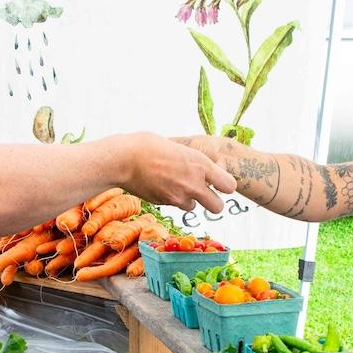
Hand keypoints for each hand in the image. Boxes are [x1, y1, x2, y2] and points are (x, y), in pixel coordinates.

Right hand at [120, 133, 236, 212]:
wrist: (123, 159)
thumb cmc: (148, 145)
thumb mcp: (178, 146)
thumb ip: (193, 160)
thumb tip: (201, 164)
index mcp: (201, 164)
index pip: (229, 186)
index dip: (224, 185)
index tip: (217, 181)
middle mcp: (193, 184)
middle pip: (218, 207)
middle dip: (213, 202)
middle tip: (203, 193)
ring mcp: (178, 196)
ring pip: (193, 207)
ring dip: (188, 199)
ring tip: (174, 183)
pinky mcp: (164, 204)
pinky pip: (174, 204)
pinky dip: (170, 198)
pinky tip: (159, 184)